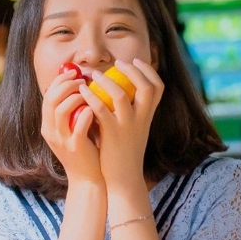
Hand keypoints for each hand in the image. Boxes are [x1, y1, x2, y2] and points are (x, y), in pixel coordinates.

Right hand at [40, 68, 102, 186]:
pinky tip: (94, 108)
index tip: (74, 72)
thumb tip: (81, 83)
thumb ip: (73, 109)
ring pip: (60, 110)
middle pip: (51, 99)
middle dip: (66, 85)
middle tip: (82, 79)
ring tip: (88, 91)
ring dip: (75, 96)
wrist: (88, 178)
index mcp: (48, 125)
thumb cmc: (85, 149)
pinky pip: (78, 127)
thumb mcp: (73, 128)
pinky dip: (85, 114)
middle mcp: (51, 131)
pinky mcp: (74, 148)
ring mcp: (61, 140)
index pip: (48, 95)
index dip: (59, 81)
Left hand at [84, 58, 163, 191]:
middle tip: (117, 63)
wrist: (123, 178)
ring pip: (121, 96)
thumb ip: (131, 110)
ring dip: (106, 81)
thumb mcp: (134, 129)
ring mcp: (127, 127)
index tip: (134, 61)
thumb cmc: (124, 152)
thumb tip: (118, 88)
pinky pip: (100, 110)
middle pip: (146, 87)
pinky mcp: (112, 135)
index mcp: (148, 116)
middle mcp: (141, 119)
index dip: (148, 71)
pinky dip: (91, 97)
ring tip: (94, 75)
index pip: (158, 87)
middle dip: (132, 71)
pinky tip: (82, 91)